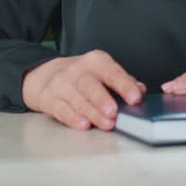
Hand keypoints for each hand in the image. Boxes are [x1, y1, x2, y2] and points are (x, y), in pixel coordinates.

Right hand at [22, 50, 145, 130]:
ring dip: (93, 113)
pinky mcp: (49, 99)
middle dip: (103, 99)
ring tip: (106, 124)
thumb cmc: (81, 76)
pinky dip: (73, 118)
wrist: (45, 75)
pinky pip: (61, 109)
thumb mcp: (102, 72)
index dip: (124, 84)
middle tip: (115, 113)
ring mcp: (61, 84)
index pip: (111, 72)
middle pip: (90, 85)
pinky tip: (83, 124)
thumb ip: (122, 82)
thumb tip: (140, 90)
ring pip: (77, 99)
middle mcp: (77, 70)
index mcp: (95, 61)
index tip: (135, 97)